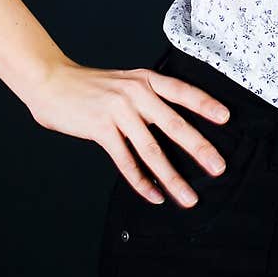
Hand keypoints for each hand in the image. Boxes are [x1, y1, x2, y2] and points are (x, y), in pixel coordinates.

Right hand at [24, 59, 231, 206]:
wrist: (51, 82)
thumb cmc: (92, 86)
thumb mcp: (126, 82)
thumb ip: (149, 98)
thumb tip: (176, 125)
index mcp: (145, 79)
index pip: (182, 91)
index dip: (205, 104)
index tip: (226, 118)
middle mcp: (136, 93)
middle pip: (174, 124)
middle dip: (199, 149)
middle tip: (218, 167)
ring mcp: (118, 111)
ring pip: (152, 150)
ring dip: (172, 177)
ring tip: (188, 197)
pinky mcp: (100, 129)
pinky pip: (126, 161)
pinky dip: (141, 182)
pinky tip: (154, 195)